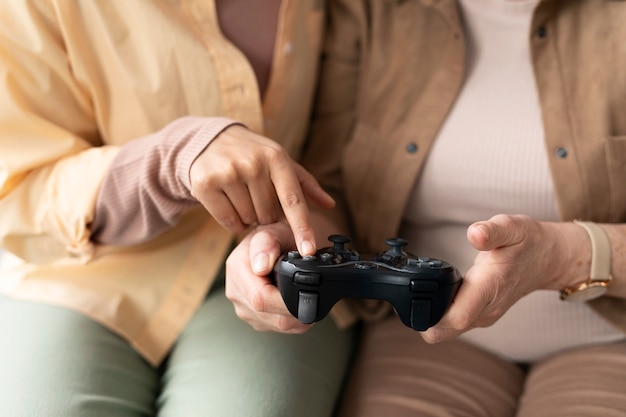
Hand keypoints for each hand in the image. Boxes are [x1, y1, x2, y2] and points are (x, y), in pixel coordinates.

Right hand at [189, 124, 334, 255]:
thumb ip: (305, 184)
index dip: (302, 228)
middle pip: (269, 215)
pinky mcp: (205, 184)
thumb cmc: (253, 155)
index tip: (308, 250)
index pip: (293, 201)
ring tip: (242, 196)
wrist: (210, 140)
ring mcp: (228, 173)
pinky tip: (230, 202)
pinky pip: (229, 221)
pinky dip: (232, 220)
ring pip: (249, 220)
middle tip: (257, 196)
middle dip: (266, 213)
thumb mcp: (280, 161)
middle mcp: (253, 164)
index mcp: (276, 158)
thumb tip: (330, 204)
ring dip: (249, 217)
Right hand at [225, 221, 312, 332]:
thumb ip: (267, 244)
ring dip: (297, 318)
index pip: (260, 298)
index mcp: (237, 269)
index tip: (305, 295)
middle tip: (314, 298)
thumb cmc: (277, 237)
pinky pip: (276, 327)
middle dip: (296, 311)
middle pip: (270, 316)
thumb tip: (261, 266)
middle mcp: (236, 291)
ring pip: (276, 325)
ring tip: (307, 299)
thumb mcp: (274, 231)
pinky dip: (293, 320)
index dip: (286, 302)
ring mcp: (243, 307)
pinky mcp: (254, 317)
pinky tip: (297, 305)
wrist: (275, 244)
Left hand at [421, 214, 577, 342]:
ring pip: (448, 330)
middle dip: (421, 318)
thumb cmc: (527, 242)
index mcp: (489, 288)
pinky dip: (439, 315)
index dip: (431, 317)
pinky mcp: (481, 315)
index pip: (457, 317)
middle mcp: (486, 309)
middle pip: (445, 331)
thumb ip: (492, 231)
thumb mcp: (512, 227)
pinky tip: (434, 296)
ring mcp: (484, 316)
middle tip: (409, 294)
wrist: (548, 258)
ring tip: (419, 291)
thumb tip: (474, 234)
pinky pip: (454, 324)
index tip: (414, 301)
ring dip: (429, 317)